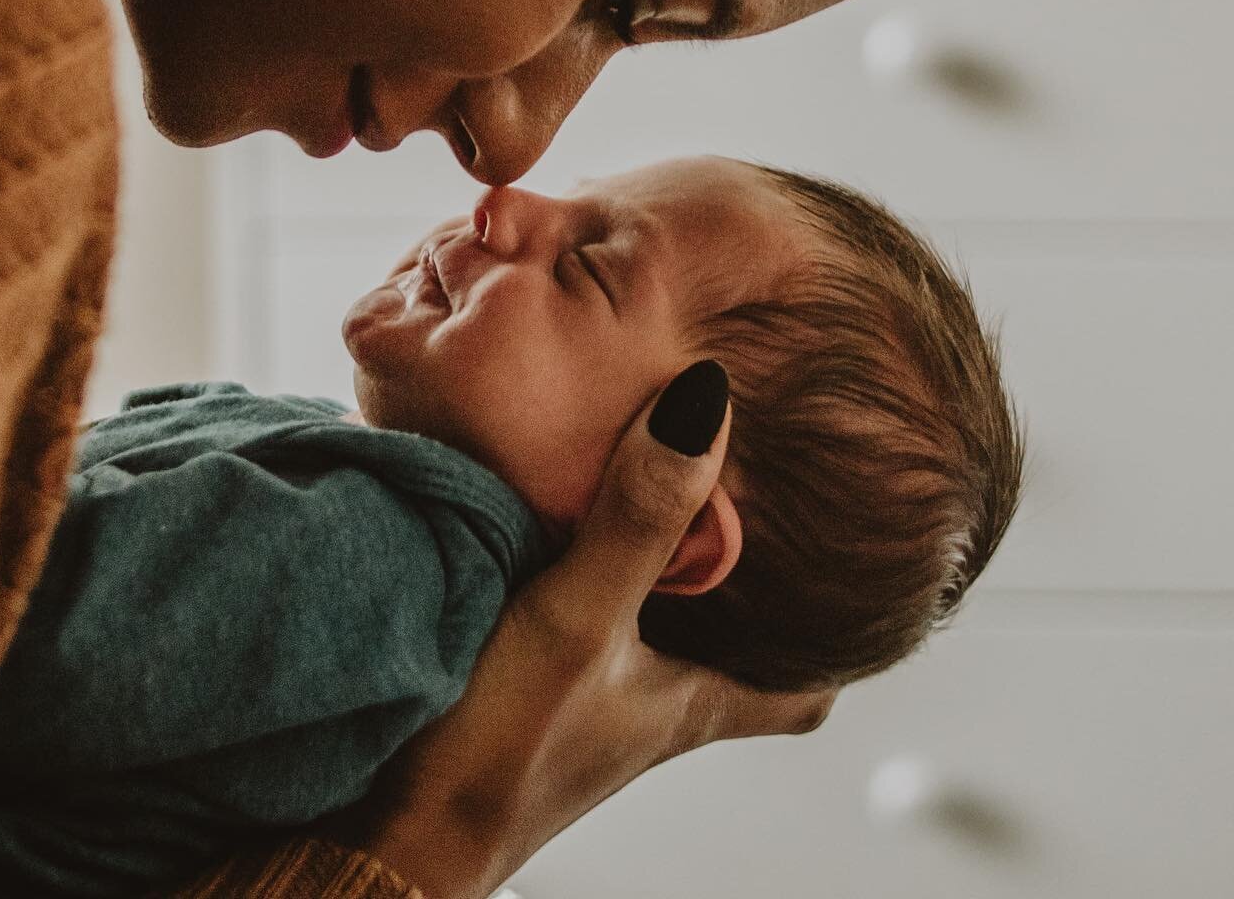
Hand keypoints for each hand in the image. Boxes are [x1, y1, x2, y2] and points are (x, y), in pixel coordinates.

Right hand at [332, 361, 834, 898]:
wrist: (377, 835)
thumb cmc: (494, 752)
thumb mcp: (578, 619)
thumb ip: (638, 518)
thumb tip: (705, 403)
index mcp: (687, 703)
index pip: (800, 693)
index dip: (837, 645)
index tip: (862, 587)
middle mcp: (646, 708)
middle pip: (728, 650)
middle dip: (746, 587)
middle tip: (757, 505)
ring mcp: (582, 706)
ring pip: (652, 632)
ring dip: (659, 573)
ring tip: (658, 489)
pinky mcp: (521, 695)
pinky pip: (579, 623)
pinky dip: (583, 574)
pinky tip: (549, 523)